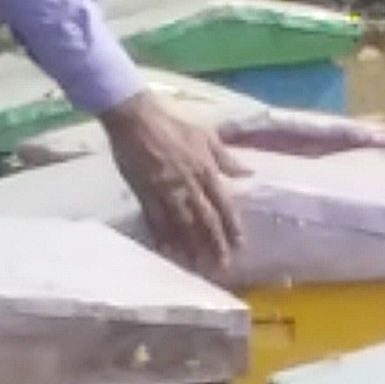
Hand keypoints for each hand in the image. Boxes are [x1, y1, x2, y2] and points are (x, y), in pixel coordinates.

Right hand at [103, 94, 246, 277]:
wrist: (136, 118)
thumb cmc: (173, 124)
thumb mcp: (207, 135)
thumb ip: (226, 158)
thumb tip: (248, 172)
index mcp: (205, 170)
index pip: (223, 204)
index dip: (232, 226)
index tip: (240, 244)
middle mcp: (188, 185)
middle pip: (205, 220)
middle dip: (214, 244)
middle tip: (221, 265)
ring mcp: (165, 191)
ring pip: (181, 225)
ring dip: (191, 246)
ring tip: (197, 265)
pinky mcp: (144, 192)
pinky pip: (155, 220)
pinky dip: (162, 237)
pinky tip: (167, 251)